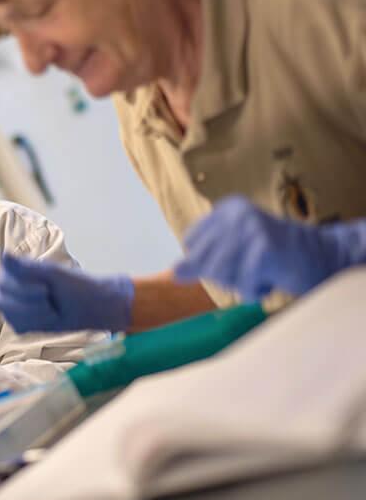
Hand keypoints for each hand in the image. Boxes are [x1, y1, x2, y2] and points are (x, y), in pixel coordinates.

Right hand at [0, 253, 133, 333]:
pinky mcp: (22, 322)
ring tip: (52, 309)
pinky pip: (18, 326)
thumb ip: (25, 266)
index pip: (2, 281)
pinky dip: (35, 324)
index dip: (22, 288)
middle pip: (1, 300)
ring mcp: (15, 305)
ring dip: (34, 315)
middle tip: (50, 302)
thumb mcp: (52, 274)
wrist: (91, 306)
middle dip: (27, 304)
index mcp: (15, 269)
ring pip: (9, 315)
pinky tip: (49, 318)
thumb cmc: (74, 285)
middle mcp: (10, 286)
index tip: (46, 289)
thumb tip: (4, 254)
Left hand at [174, 195, 365, 300]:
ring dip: (239, 284)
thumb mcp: (234, 253)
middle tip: (252, 267)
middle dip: (225, 274)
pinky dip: (254, 291)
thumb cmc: (275, 257)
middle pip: (202, 260)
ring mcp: (251, 228)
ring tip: (260, 272)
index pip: (192, 244)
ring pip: (218, 273)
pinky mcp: (265, 248)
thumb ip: (202, 260)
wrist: (325, 258)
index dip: (209, 261)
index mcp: (226, 208)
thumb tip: (174, 273)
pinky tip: (270, 279)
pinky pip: (241, 284)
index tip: (238, 257)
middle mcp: (236, 213)